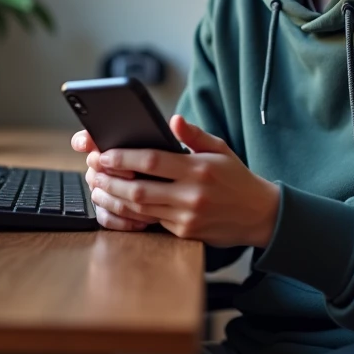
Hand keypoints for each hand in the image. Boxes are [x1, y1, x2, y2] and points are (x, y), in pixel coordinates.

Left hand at [85, 115, 280, 247]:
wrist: (260, 215)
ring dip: (114, 199)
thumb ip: (195, 135)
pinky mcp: (185, 234)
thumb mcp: (221, 149)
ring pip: (140, 209)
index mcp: (199, 168)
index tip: (103, 154)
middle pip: (139, 189)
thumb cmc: (236, 178)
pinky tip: (116, 204)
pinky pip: (151, 223)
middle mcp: (192, 194)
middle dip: (110, 180)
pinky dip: (130, 214)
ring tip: (98, 188)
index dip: (123, 157)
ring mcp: (187, 217)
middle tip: (93, 172)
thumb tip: (173, 120)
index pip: (152, 161)